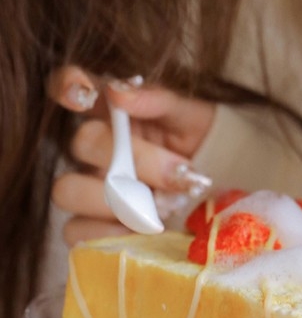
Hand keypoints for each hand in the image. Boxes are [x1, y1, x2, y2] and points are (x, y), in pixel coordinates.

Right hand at [49, 66, 215, 246]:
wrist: (218, 186)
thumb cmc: (197, 141)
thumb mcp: (190, 115)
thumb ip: (158, 99)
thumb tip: (119, 91)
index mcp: (112, 110)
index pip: (71, 86)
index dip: (68, 85)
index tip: (86, 93)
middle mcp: (94, 147)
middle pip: (82, 143)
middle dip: (136, 159)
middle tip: (178, 173)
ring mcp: (87, 185)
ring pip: (68, 190)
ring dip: (119, 200)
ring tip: (163, 205)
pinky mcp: (89, 225)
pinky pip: (75, 231)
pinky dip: (111, 232)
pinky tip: (143, 229)